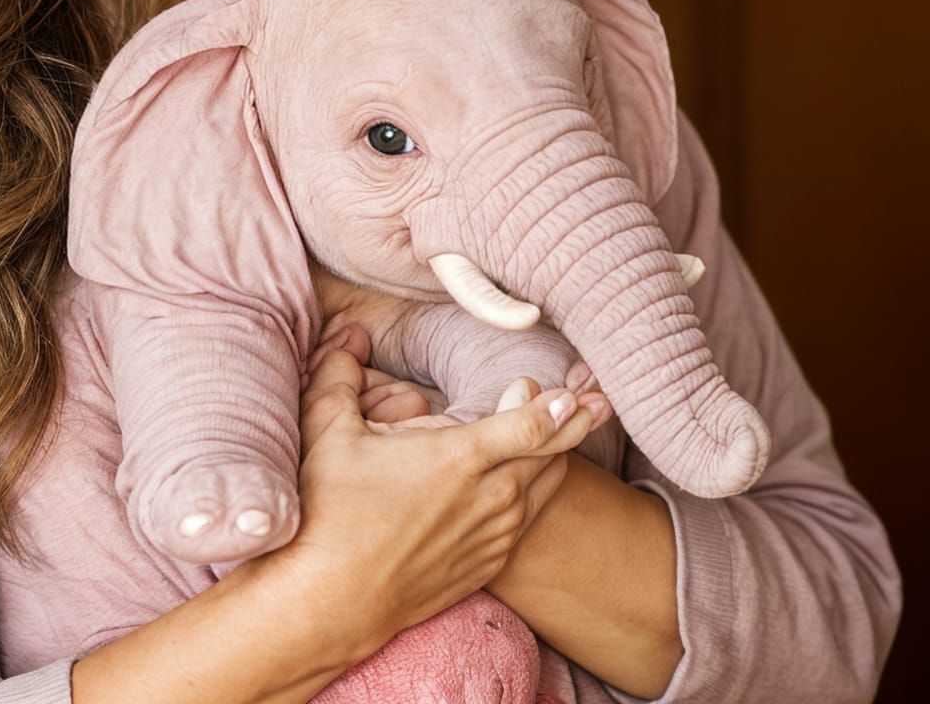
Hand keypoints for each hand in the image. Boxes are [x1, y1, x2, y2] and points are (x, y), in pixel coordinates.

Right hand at [266, 339, 609, 665]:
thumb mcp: (329, 428)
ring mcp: (492, 535)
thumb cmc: (330, 511)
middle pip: (553, 454)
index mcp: (460, 456)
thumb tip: (348, 329)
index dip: (560, 404)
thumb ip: (341, 370)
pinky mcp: (487, 564)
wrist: (333, 601)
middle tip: (599, 397)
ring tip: (578, 428)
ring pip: (546, 487)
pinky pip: (529, 521)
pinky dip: (539, 494)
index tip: (582, 386)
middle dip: (578, 422)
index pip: (531, 425)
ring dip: (560, 456)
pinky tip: (535, 480)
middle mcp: (489, 497)